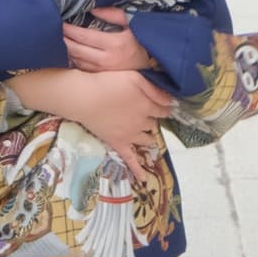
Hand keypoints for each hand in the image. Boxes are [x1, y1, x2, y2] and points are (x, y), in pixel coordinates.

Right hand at [7, 67, 171, 182]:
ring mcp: (130, 135)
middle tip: (146, 115)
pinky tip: (143, 179)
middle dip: (152, 120)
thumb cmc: (108, 83)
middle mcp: (142, 123)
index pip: (163, 109)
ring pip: (146, 139)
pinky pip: (130, 159)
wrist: (86, 98)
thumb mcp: (135, 78)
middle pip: (153, 124)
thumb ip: (154, 89)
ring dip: (149, 138)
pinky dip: (137, 170)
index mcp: (147, 106)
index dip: (165, 107)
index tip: (165, 106)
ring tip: (147, 136)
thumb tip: (171, 101)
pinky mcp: (118, 143)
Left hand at [62, 7, 154, 71]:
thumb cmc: (142, 41)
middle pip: (76, 50)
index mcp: (114, 44)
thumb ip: (113, 14)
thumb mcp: (132, 23)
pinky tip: (66, 53)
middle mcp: (106, 60)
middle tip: (52, 31)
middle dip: (63, 40)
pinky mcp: (102, 77)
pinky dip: (72, 60)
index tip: (60, 23)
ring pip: (77, 61)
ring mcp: (104, 71)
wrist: (153, 64)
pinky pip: (82, 69)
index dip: (69, 30)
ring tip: (57, 40)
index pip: (84, 36)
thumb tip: (92, 9)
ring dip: (65, 51)